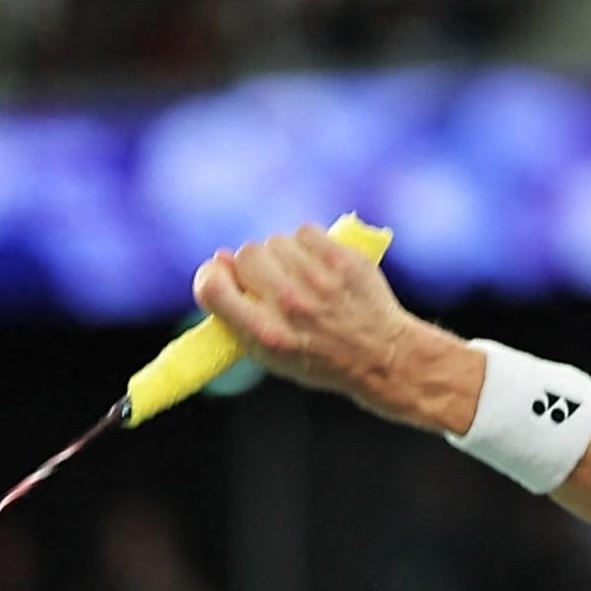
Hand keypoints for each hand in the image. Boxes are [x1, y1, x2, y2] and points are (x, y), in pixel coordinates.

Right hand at [190, 224, 435, 413]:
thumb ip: (239, 313)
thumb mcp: (270, 354)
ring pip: (275, 241)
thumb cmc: (318, 358)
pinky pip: (304, 232)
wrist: (380, 356)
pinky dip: (307, 245)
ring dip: (282, 255)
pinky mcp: (342, 260)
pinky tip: (317, 266)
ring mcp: (317, 281)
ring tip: (300, 279)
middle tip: (271, 283)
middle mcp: (288, 306)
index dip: (210, 275)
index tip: (220, 275)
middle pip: (245, 255)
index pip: (212, 287)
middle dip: (252, 265)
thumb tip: (219, 260)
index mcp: (264, 335)